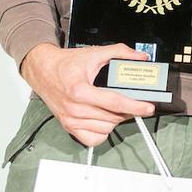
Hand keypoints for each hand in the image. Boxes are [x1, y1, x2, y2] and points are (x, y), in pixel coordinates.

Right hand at [21, 42, 154, 146]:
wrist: (42, 70)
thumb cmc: (65, 64)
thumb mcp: (93, 54)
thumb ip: (119, 52)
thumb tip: (139, 57)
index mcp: (80, 90)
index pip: (115, 102)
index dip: (135, 106)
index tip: (148, 108)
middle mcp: (74, 108)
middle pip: (112, 117)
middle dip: (128, 111)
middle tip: (135, 103)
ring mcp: (70, 120)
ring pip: (105, 129)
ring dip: (116, 120)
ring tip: (118, 109)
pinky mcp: (68, 126)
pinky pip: (92, 138)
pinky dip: (103, 132)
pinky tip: (105, 120)